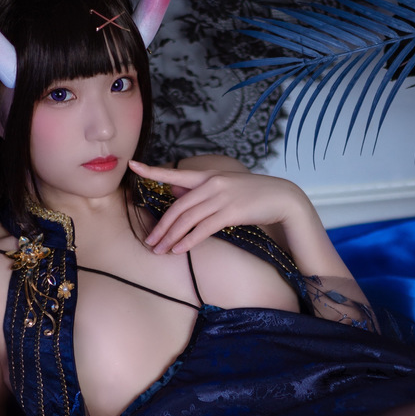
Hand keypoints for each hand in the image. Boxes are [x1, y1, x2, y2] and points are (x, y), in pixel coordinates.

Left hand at [130, 159, 308, 254]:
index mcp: (208, 175)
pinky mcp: (230, 212)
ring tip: (160, 250)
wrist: (281, 197)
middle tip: (150, 241)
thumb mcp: (225, 187)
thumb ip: (200, 189)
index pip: (175, 173)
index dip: (152, 170)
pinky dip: (189, 240)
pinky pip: (203, 229)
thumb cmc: (252, 194)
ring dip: (171, 237)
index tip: (132, 165)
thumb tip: (175, 189)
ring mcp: (221, 197)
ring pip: (187, 219)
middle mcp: (211, 184)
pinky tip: (179, 249)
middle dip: (161, 226)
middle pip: (178, 206)